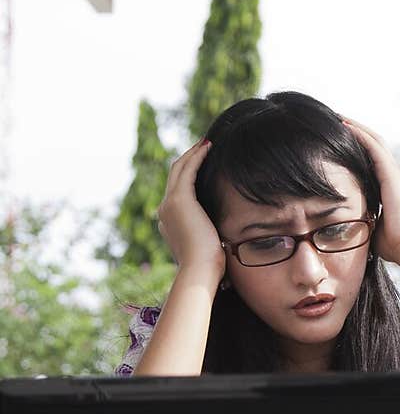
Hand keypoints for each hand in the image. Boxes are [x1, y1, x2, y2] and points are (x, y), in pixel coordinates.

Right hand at [156, 140, 225, 281]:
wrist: (199, 270)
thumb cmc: (207, 265)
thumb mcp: (206, 247)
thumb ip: (208, 238)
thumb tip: (222, 241)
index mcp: (169, 221)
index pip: (176, 191)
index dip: (187, 175)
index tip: (202, 165)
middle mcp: (164, 210)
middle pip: (175, 176)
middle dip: (189, 159)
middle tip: (204, 145)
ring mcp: (169, 203)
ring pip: (179, 169)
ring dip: (193, 153)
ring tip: (206, 142)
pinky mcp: (179, 199)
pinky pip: (188, 170)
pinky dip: (197, 157)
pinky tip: (209, 148)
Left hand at [341, 118, 399, 267]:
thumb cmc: (391, 244)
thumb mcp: (369, 227)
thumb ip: (359, 221)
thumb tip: (342, 230)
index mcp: (385, 186)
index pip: (369, 159)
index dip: (355, 147)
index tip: (337, 139)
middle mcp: (390, 175)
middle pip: (372, 144)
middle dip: (354, 130)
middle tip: (335, 120)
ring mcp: (392, 172)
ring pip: (374, 140)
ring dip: (356, 127)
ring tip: (338, 116)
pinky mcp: (391, 173)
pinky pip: (374, 148)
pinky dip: (360, 135)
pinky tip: (346, 126)